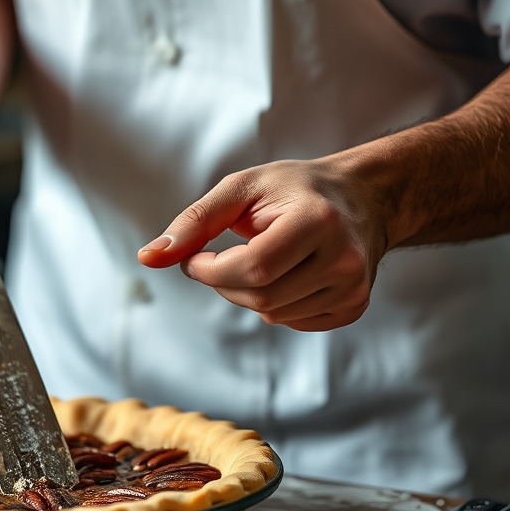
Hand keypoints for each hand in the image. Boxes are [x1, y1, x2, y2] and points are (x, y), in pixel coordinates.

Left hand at [137, 157, 389, 330]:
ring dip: (249, 293)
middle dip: (224, 283)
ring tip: (262, 257)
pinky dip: (275, 304)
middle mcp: (343, 258)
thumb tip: (148, 257)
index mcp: (317, 221)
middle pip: (259, 297)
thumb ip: (194, 222)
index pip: (251, 269)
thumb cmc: (294, 189)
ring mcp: (353, 287)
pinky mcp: (353, 306)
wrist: (362, 196)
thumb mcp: (241, 189)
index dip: (210, 270)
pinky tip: (286, 274)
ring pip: (273, 314)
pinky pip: (292, 322)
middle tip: (221, 258)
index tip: (193, 258)